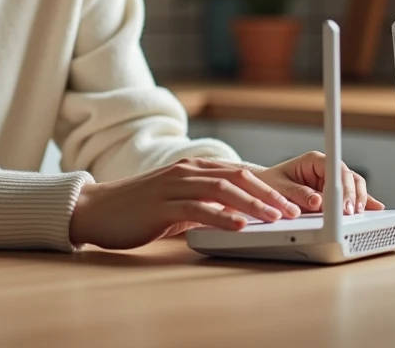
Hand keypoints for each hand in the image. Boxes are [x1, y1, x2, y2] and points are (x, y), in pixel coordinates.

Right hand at [67, 157, 301, 249]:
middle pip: (239, 177)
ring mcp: (174, 185)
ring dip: (253, 205)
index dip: (271, 187)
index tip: (295, 203)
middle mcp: (188, 170)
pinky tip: (238, 226)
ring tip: (275, 219)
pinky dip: (221, 217)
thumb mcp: (180, 201)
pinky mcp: (161, 205)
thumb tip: (240, 214)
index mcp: (195, 167)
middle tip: (296, 210)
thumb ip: (208, 203)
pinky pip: (196, 208)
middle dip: (271, 194)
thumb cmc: (141, 207)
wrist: (98, 209)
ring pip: (222, 190)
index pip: (242, 173)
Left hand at [254, 151, 384, 215]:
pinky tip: (374, 208)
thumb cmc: (269, 183)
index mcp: (314, 160)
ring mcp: (330, 180)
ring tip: (358, 214)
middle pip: (349, 177)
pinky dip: (361, 202)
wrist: (262, 188)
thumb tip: (318, 201)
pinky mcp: (332, 193)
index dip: (343, 186)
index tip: (345, 203)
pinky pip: (350, 196)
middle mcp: (325, 168)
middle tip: (351, 213)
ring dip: (359, 199)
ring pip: (353, 186)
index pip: (336, 169)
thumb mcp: (280, 189)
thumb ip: (298, 194)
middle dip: (353, 195)